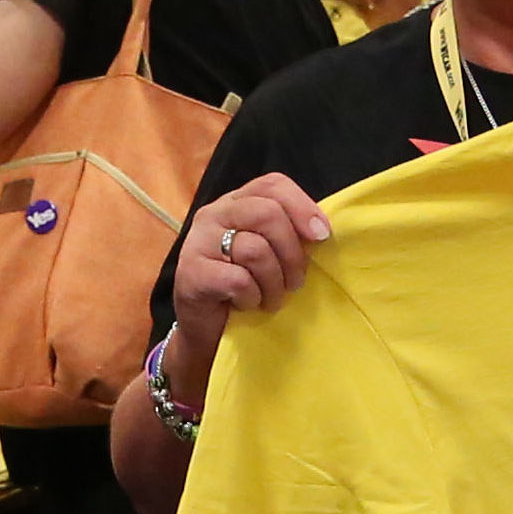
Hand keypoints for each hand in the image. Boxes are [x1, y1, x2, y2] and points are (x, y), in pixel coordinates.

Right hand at [165, 173, 330, 401]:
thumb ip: (289, 232)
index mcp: (237, 202)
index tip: (322, 236)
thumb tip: (322, 230)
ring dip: (274, 282)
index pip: (272, 185)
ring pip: (255, 250)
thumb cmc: (246, 285)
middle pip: (267, 214)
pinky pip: (238, 280)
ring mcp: (197, 242)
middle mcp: (214, 214)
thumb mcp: (271, 252)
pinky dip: (252, 297)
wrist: (207, 328)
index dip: (302, 207)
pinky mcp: (190, 274)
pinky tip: (248, 304)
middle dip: (292, 252)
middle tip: (296, 282)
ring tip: (272, 299)